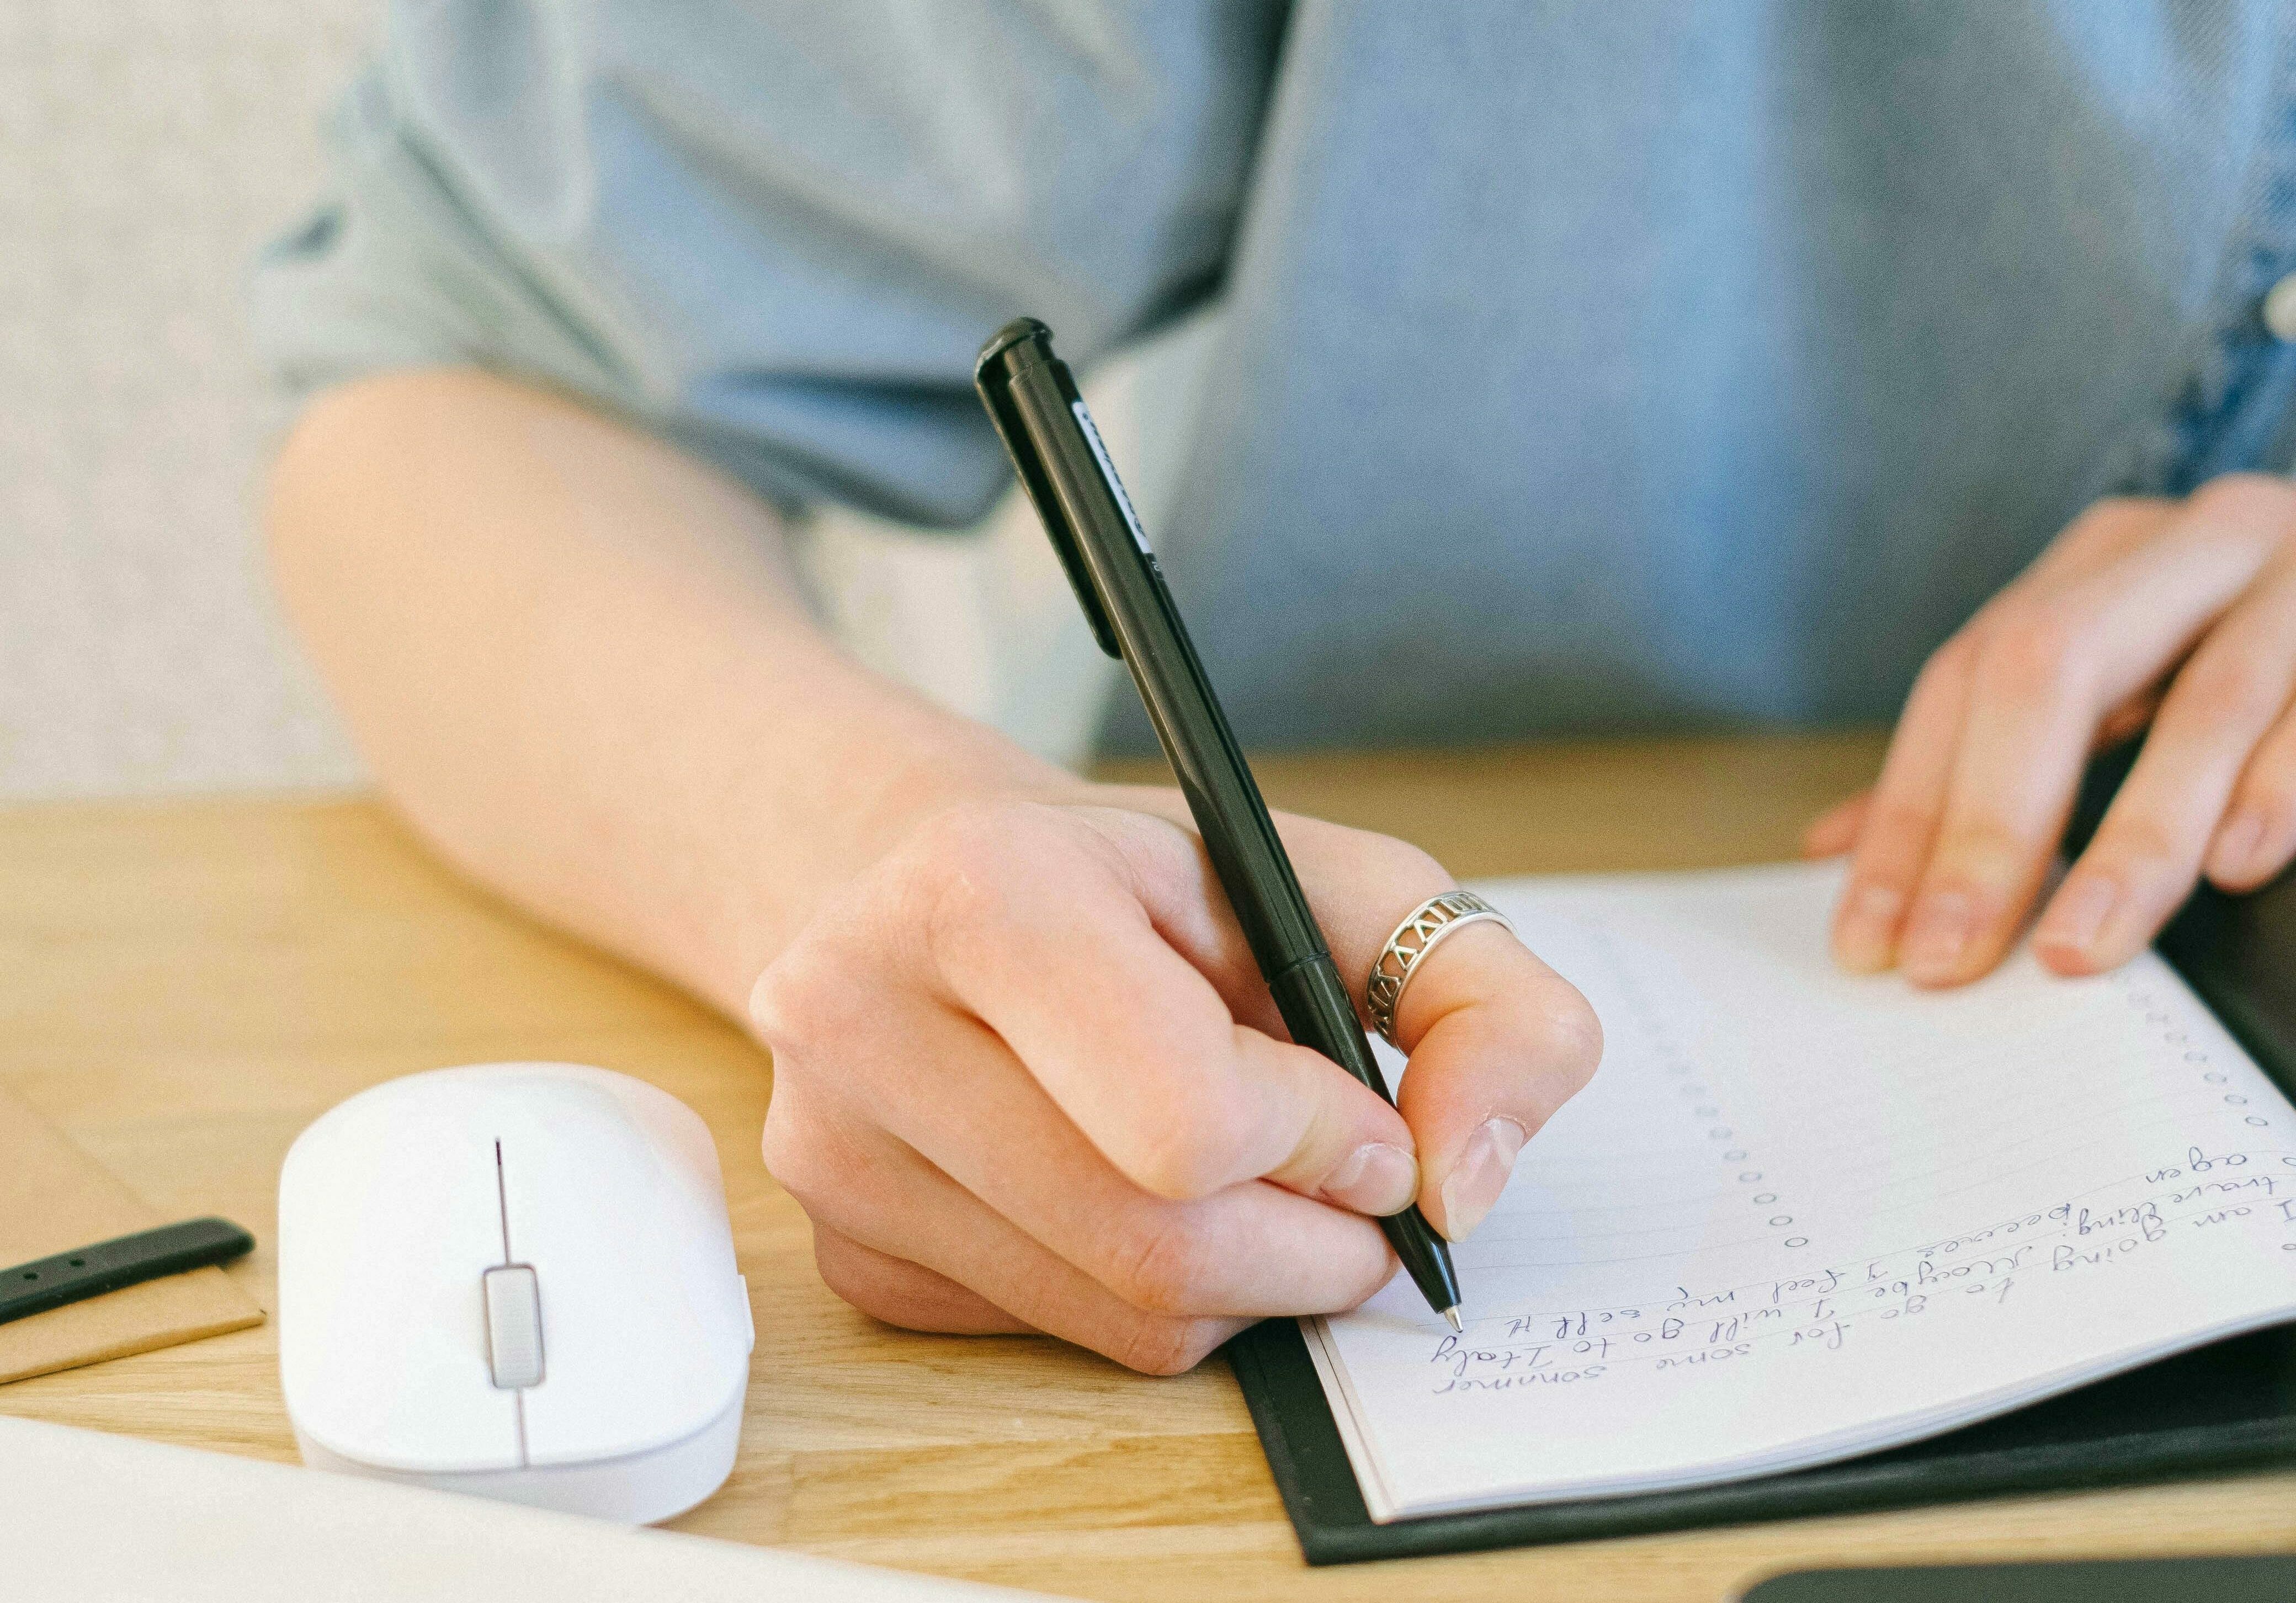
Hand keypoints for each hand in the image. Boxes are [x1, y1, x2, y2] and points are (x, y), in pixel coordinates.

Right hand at [751, 790, 1598, 1372]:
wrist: (943, 891)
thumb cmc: (1153, 889)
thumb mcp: (1345, 884)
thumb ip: (1484, 1002)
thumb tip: (1464, 1188)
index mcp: (980, 888)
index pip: (1190, 1121)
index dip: (1324, 1139)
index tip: (1360, 1112)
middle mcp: (861, 1016)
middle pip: (1159, 1246)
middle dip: (1312, 1242)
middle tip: (1351, 1186)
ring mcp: (833, 1147)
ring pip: (1120, 1317)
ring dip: (1249, 1281)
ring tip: (1256, 1181)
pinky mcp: (846, 1249)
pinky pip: (1062, 1340)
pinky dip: (1154, 1299)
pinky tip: (1143, 1194)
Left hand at [1807, 473, 2295, 985]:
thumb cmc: (2261, 640)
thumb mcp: (2123, 669)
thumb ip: (1991, 752)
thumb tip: (1836, 847)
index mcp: (2104, 560)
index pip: (1965, 681)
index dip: (1909, 816)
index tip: (1871, 941)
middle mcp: (2193, 544)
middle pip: (2049, 668)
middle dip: (1989, 828)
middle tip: (1949, 957)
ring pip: (2208, 702)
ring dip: (2133, 840)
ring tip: (2074, 948)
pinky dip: (2279, 788)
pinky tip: (2237, 865)